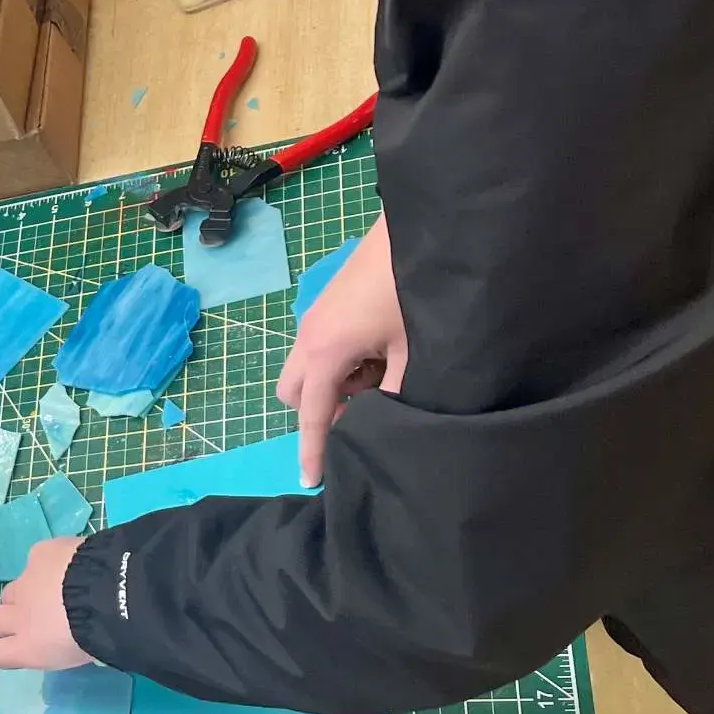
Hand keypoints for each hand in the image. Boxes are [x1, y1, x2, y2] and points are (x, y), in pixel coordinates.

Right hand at [0, 536, 95, 670]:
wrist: (108, 595)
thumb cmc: (98, 636)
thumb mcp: (76, 656)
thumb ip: (54, 648)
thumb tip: (57, 640)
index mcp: (27, 647)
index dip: (4, 649)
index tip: (18, 647)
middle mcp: (17, 615)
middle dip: (9, 619)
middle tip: (36, 618)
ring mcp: (25, 582)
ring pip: (12, 590)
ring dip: (26, 593)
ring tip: (55, 590)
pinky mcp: (38, 554)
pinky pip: (36, 560)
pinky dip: (49, 564)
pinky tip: (70, 565)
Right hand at [277, 215, 406, 486]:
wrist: (418, 230)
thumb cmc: (411, 290)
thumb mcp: (413, 351)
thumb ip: (398, 393)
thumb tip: (390, 423)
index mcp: (324, 351)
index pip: (313, 414)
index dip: (313, 450)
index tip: (312, 482)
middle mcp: (309, 336)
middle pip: (295, 393)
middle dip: (319, 412)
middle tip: (361, 418)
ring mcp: (316, 317)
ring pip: (308, 370)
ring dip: (333, 387)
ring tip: (380, 384)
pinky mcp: (329, 306)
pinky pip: (321, 350)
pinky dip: (341, 366)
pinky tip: (381, 357)